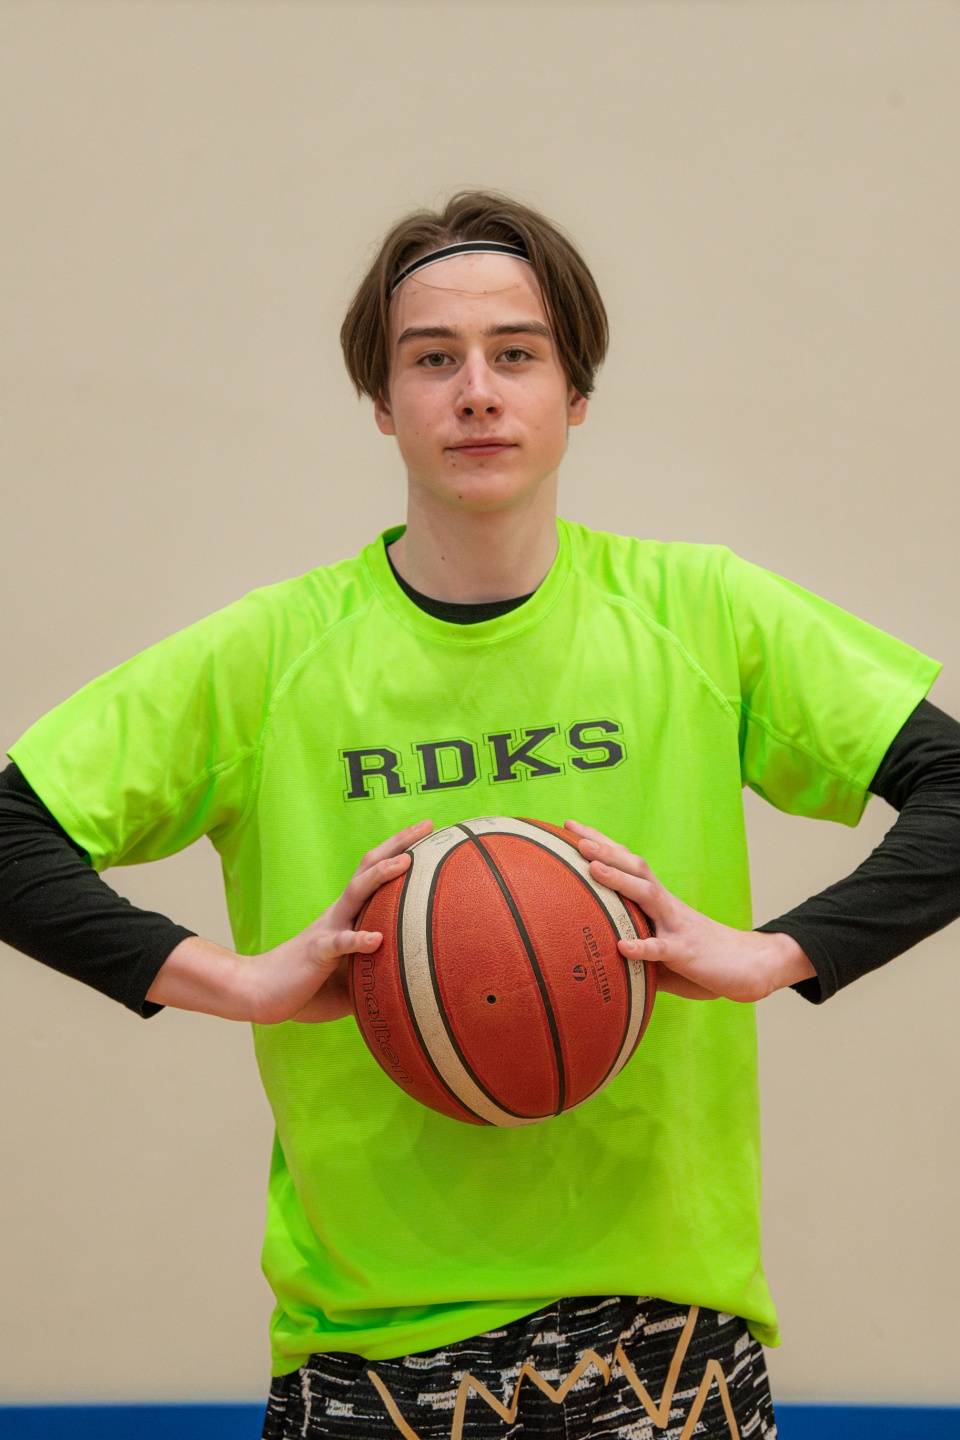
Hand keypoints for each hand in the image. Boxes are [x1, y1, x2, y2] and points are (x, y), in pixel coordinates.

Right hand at [147, 819, 432, 1023]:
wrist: (259, 992)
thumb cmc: (307, 984)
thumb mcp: (350, 973)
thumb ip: (376, 966)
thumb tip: (413, 975)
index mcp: (348, 914)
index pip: (375, 872)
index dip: (401, 849)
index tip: (429, 830)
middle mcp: (339, 913)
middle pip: (369, 868)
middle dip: (399, 844)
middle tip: (428, 824)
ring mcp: (327, 929)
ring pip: (356, 894)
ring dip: (381, 875)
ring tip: (407, 862)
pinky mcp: (317, 953)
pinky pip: (339, 943)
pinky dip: (358, 939)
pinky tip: (376, 939)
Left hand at [564, 819, 814, 1002]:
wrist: (750, 965)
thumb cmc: (701, 958)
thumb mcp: (661, 948)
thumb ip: (633, 947)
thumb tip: (599, 955)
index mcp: (658, 901)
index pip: (627, 863)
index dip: (601, 843)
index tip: (570, 826)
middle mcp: (666, 906)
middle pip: (635, 868)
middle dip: (605, 850)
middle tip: (575, 837)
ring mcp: (676, 926)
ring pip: (647, 896)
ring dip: (619, 880)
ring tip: (593, 868)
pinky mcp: (686, 952)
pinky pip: (662, 949)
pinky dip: (642, 946)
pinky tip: (622, 946)